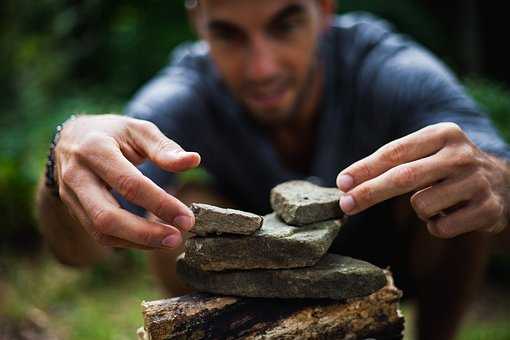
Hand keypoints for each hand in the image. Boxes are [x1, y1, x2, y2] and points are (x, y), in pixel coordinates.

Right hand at [55, 114, 200, 248]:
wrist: (72, 139)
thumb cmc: (113, 133)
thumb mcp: (139, 131)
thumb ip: (165, 148)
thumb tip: (194, 161)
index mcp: (94, 149)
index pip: (129, 184)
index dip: (160, 204)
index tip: (187, 218)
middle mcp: (77, 175)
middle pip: (107, 216)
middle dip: (145, 233)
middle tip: (177, 238)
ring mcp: (70, 196)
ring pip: (101, 231)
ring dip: (138, 242)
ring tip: (169, 241)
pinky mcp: (73, 210)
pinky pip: (100, 235)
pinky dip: (129, 241)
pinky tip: (153, 239)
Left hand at [336, 122, 509, 237]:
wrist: (504, 182)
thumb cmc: (447, 167)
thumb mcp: (425, 153)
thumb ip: (391, 163)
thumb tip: (346, 183)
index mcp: (442, 134)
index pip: (395, 152)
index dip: (365, 168)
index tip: (342, 183)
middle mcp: (461, 154)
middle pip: (404, 177)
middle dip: (370, 193)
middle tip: (346, 205)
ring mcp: (477, 182)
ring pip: (421, 206)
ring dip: (419, 210)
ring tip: (437, 200)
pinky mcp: (488, 209)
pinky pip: (440, 227)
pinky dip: (436, 225)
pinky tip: (452, 213)